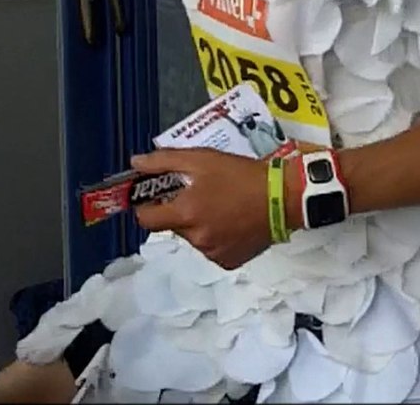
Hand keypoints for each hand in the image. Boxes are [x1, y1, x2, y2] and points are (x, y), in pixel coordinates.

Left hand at [131, 148, 271, 269]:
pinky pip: (213, 249)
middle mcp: (196, 238)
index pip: (146, 219)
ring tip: (221, 206)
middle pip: (173, 226)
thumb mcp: (202, 159)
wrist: (284, 197)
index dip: (145, 207)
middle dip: (180, 211)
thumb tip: (135, 164)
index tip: (154, 197)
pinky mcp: (230, 261)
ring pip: (194, 238)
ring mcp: (214, 253)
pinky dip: (217, 237)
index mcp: (186, 214)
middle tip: (200, 194)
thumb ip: (165, 161)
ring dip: (199, 224)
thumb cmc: (242, 175)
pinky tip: (232, 222)